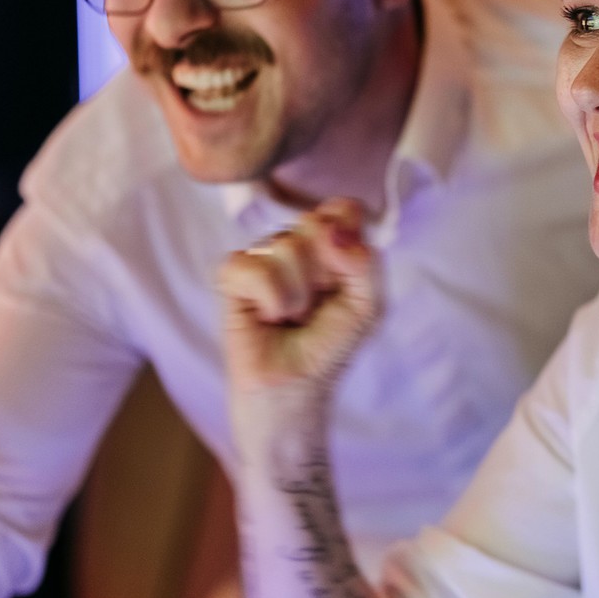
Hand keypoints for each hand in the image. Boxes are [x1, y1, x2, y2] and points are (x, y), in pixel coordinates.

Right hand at [218, 199, 380, 397]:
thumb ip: (363, 263)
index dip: (348, 239)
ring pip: (286, 245)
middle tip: (317, 305)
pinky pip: (256, 268)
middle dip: (326, 274)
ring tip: (294, 317)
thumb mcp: (366, 306)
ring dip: (300, 295)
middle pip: (315, 223)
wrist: (295, 388)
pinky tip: (271, 318)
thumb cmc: (329, 346)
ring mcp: (261, 256)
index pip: (342, 208)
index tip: (345, 278)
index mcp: (328, 242)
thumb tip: (330, 230)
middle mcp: (293, 242)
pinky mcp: (232, 275)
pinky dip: (273, 301)